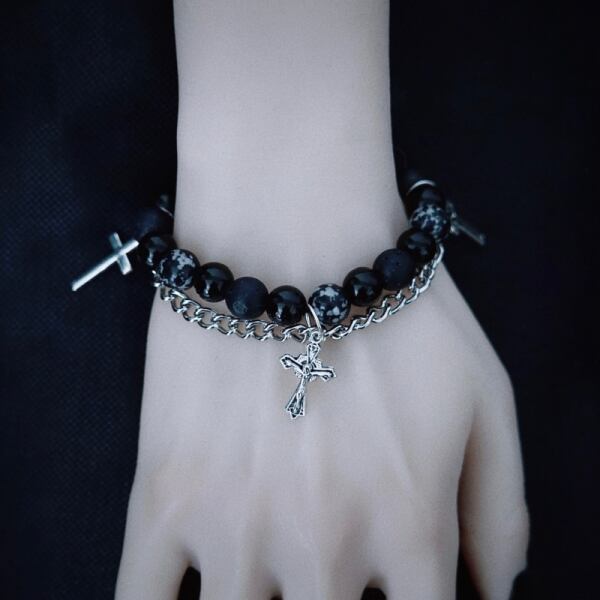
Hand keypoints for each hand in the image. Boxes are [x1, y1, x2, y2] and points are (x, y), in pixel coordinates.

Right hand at [115, 258, 528, 599]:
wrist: (290, 228)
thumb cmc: (394, 305)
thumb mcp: (485, 395)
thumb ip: (502, 508)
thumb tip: (495, 592)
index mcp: (410, 525)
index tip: (388, 590)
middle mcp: (325, 546)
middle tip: (328, 564)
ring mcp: (234, 529)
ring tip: (274, 564)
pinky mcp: (162, 500)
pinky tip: (188, 594)